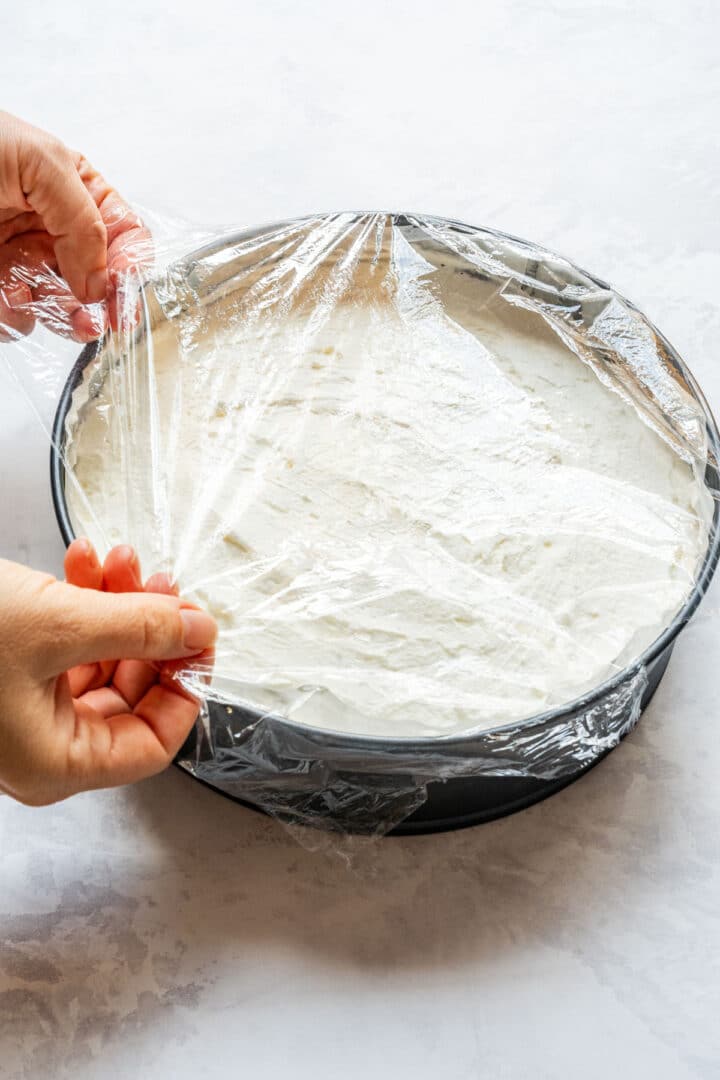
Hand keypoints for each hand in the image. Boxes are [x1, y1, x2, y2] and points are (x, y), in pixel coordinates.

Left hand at [0, 111, 150, 342]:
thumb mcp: (41, 162)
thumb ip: (83, 220)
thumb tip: (100, 280)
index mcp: (76, 191)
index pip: (124, 235)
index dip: (131, 265)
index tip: (123, 292)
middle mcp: (55, 228)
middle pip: (97, 280)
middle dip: (99, 303)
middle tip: (96, 322)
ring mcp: (25, 257)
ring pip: (60, 304)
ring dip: (58, 315)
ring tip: (47, 309)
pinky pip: (18, 316)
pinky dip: (16, 318)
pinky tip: (8, 299)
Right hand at [0, 540, 215, 805]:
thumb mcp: (57, 625)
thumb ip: (139, 629)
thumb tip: (197, 631)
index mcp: (56, 762)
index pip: (154, 744)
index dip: (186, 688)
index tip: (200, 637)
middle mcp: (42, 746)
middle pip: (132, 695)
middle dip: (150, 631)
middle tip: (163, 586)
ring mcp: (24, 710)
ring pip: (102, 661)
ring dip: (119, 607)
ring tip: (121, 560)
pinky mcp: (10, 673)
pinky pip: (68, 644)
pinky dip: (84, 603)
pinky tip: (86, 563)